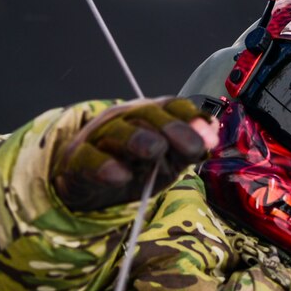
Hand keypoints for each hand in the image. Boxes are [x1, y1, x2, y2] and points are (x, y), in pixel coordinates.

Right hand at [53, 97, 219, 210]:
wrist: (86, 183)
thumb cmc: (131, 166)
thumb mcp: (166, 161)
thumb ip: (187, 149)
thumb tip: (211, 136)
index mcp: (148, 115)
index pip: (171, 107)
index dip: (191, 117)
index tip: (209, 138)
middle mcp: (124, 119)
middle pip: (147, 116)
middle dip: (172, 128)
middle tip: (190, 146)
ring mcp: (99, 137)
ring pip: (119, 133)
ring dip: (139, 140)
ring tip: (155, 150)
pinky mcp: (79, 160)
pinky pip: (91, 160)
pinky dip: (105, 167)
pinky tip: (120, 175)